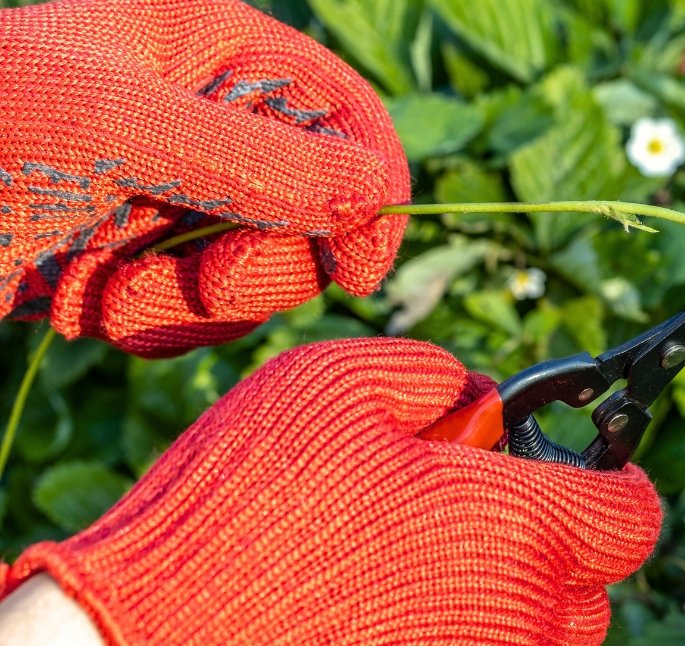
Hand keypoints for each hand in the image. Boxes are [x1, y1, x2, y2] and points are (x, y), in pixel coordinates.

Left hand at [0, 0, 408, 356]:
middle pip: (319, 214)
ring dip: (184, 305)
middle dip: (255, 264)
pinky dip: (146, 328)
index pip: (348, 118)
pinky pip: (198, 320)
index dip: (369, 194)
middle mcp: (208, 121)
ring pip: (260, 279)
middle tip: (197, 280)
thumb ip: (257, 161)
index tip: (354, 270)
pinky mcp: (141, 263)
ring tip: (99, 285)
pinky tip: (78, 301)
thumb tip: (376, 195)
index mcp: (213, 48)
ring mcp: (175, 197)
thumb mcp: (114, 132)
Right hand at [3, 338, 662, 645]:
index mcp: (521, 534)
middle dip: (553, 559)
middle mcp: (515, 631)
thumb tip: (478, 396)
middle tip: (468, 521)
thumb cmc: (242, 516)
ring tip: (395, 583)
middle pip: (589, 601)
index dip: (613, 488)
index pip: (632, 518)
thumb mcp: (333, 387)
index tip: (582, 475)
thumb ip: (434, 379)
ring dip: (490, 623)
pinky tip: (348, 644)